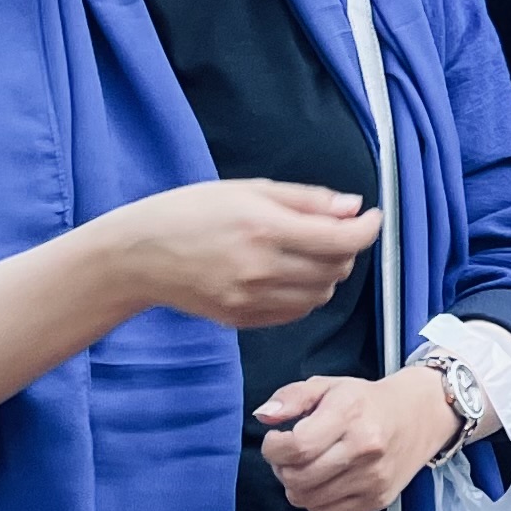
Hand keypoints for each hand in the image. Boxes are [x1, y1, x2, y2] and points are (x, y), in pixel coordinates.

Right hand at [95, 180, 382, 328]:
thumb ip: (306, 200)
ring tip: (307, 252)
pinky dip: (304, 294)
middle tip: (333, 230)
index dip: (368, 229)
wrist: (138, 256)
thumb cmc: (190, 212)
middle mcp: (261, 269)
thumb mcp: (248, 190)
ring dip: (326, 273)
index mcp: (265, 229)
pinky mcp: (242, 320)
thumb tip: (354, 208)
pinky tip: (287, 275)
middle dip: (345, 248)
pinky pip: (296, 312)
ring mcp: (251, 300)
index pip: (342, 240)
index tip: (372, 218)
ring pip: (321, 294)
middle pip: (336, 269)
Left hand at [257, 368, 460, 510]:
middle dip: (282, 467)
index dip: (273, 448)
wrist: (420, 416)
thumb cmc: (366, 401)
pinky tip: (325, 479)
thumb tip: (263, 417)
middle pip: (297, 478)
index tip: (276, 439)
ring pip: (307, 500)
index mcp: (351, 414)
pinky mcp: (378, 499)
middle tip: (291, 454)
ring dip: (297, 485)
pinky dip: (316, 499)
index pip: (296, 447)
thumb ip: (291, 397)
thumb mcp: (328, 386)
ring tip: (308, 466)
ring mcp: (374, 478)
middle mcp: (366, 449)